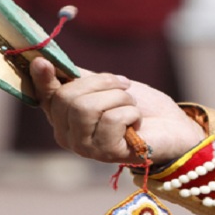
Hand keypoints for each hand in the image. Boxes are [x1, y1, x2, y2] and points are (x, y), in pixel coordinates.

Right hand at [29, 58, 207, 164]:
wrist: (172, 126)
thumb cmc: (139, 104)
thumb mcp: (108, 85)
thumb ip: (80, 77)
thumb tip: (47, 61)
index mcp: (64, 116)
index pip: (45, 97)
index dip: (42, 79)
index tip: (42, 62)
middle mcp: (67, 135)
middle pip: (67, 98)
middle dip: (103, 83)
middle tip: (124, 87)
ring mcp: (84, 147)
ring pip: (86, 108)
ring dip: (119, 98)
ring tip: (131, 105)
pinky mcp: (106, 154)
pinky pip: (111, 120)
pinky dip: (131, 113)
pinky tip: (136, 123)